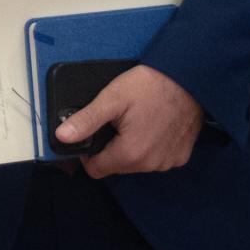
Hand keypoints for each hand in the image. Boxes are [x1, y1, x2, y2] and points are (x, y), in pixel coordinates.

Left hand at [53, 64, 203, 178]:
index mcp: (131, 154)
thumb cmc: (150, 86)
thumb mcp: (112, 99)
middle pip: (116, 166)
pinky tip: (151, 127)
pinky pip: (156, 159)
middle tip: (115, 122)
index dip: (88, 155)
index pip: (96, 170)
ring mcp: (168, 162)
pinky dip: (149, 147)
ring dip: (130, 148)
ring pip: (136, 164)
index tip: (92, 135)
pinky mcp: (181, 156)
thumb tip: (61, 136)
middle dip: (110, 148)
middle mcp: (151, 165)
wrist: (188, 78)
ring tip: (134, 122)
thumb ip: (86, 120)